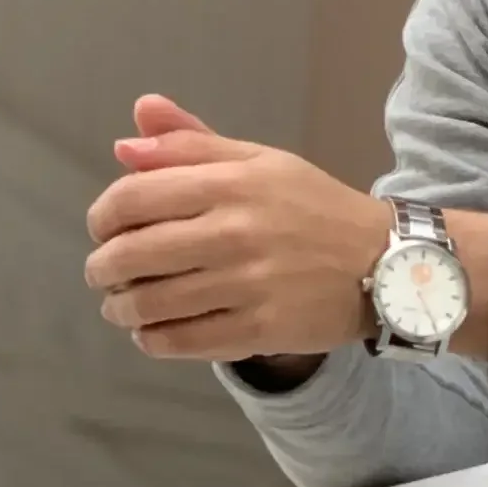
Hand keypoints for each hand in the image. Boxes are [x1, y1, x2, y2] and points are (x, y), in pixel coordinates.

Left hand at [85, 96, 390, 365]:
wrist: (385, 263)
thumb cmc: (314, 208)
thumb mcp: (260, 161)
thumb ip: (190, 146)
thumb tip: (124, 145)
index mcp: (233, 182)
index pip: (133, 197)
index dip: (103, 216)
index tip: (103, 228)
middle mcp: (236, 231)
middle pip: (131, 254)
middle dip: (102, 267)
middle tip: (103, 273)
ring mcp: (248, 284)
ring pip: (150, 304)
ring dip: (121, 308)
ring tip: (121, 306)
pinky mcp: (260, 330)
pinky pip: (182, 341)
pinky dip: (152, 340)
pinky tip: (150, 332)